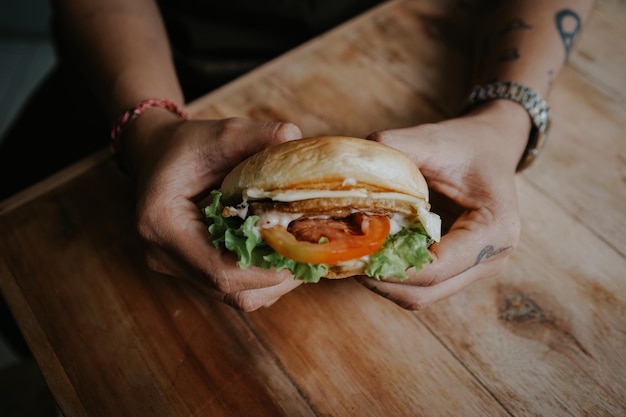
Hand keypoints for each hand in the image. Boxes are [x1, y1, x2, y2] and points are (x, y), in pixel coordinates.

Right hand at [125, 114, 304, 310]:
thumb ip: (258, 136)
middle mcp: (164, 255)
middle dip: (278, 276)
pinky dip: (264, 277)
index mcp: (161, 224)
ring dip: (275, 280)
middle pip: (232, 290)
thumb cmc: (187, 144)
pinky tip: (283, 252)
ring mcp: (178, 268)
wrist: (157, 154)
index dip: (266, 270)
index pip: (219, 270)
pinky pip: (234, 288)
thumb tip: (298, 140)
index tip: (302, 251)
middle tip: (311, 251)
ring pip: (236, 295)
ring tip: (301, 251)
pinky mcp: (193, 272)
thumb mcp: (222, 133)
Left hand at [357, 100, 529, 309]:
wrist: (492, 146)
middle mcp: (490, 259)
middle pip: (425, 291)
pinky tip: (371, 252)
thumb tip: (353, 166)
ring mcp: (475, 269)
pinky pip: (420, 285)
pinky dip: (392, 274)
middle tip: (345, 256)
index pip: (436, 268)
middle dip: (380, 278)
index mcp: (495, 230)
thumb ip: (396, 149)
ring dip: (382, 280)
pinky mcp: (458, 270)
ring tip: (354, 254)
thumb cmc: (466, 143)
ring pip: (420, 295)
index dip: (390, 268)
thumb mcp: (433, 140)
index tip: (355, 254)